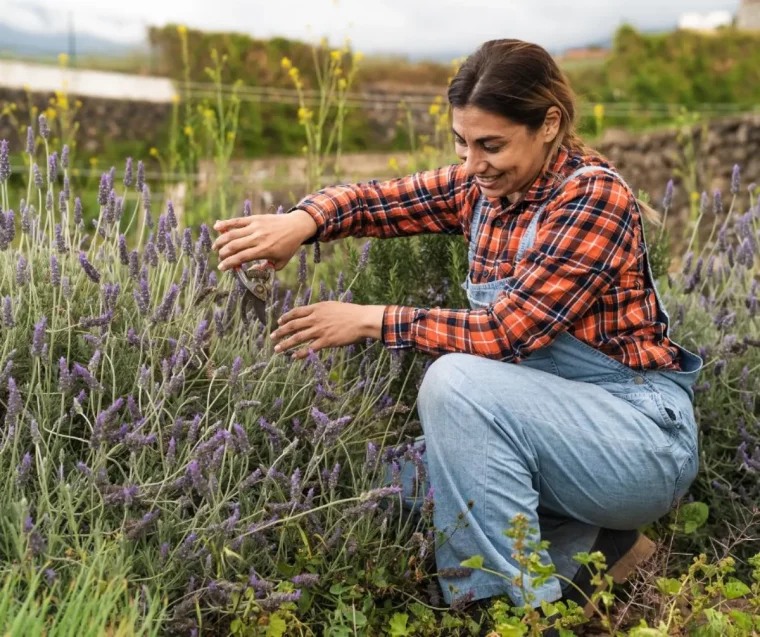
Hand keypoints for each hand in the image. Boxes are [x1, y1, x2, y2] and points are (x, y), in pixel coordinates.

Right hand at [212, 209, 316, 270]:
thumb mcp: (281, 262)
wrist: (297, 226)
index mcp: (264, 250)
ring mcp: (255, 227)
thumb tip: (252, 270)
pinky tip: (216, 227)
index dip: (229, 263)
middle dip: (223, 253)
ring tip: (215, 247)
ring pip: (233, 234)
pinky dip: (226, 224)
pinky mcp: (255, 219)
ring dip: (221, 241)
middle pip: (234, 246)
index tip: (221, 268)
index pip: (242, 257)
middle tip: (219, 258)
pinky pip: (237, 221)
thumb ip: (266, 268)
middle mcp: (258, 238)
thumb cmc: (289, 246)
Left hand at [271, 302, 386, 358]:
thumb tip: (316, 313)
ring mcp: (320, 330)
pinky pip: (309, 348)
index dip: (286, 317)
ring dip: (285, 344)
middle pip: (293, 325)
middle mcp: (315, 318)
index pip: (296, 312)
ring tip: (277, 349)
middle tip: (271, 337)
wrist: (362, 319)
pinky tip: (293, 357)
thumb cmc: (351, 312)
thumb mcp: (333, 306)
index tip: (279, 322)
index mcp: (317, 308)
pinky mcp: (326, 341)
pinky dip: (300, 353)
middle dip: (280, 331)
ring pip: (297, 338)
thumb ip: (322, 310)